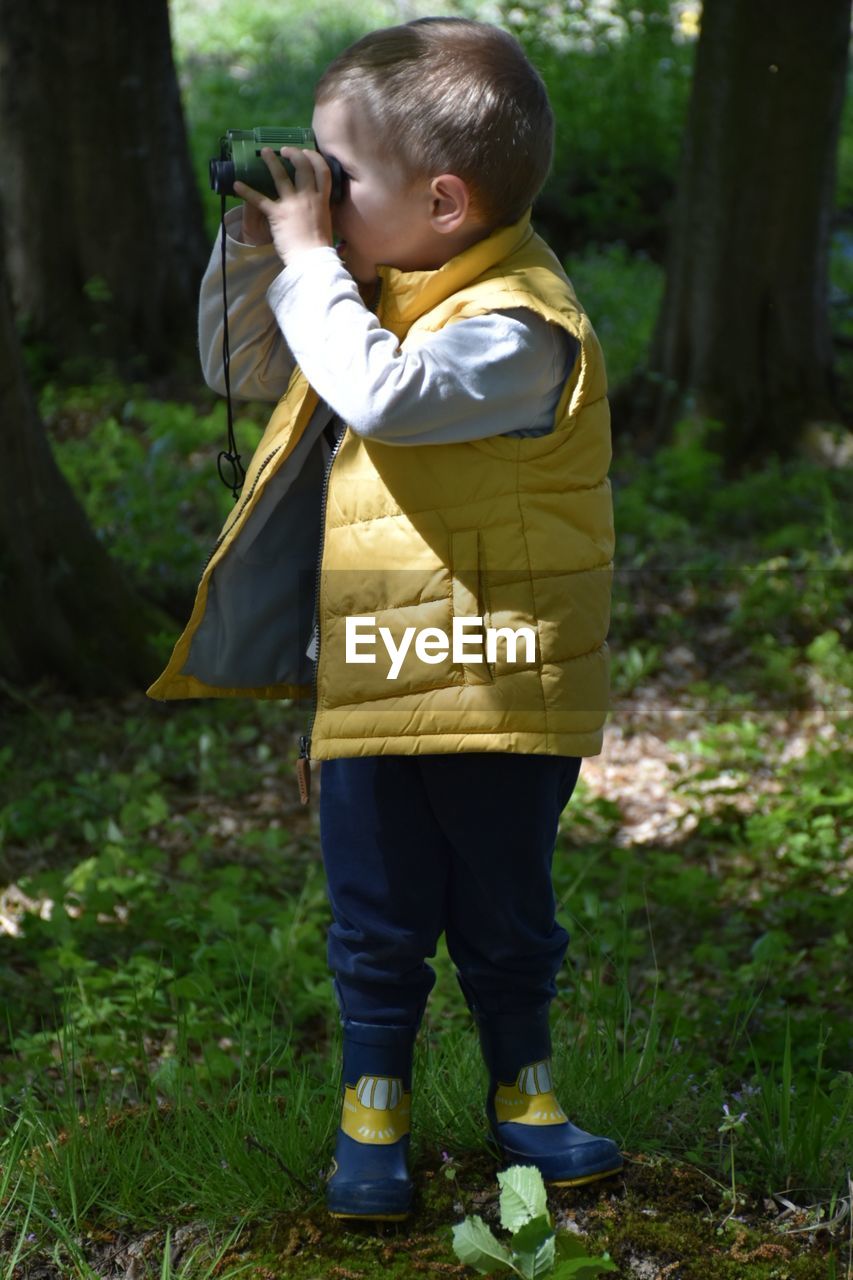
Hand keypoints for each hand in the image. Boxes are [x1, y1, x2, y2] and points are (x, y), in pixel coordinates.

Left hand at [234, 147, 333, 267]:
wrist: (313, 260)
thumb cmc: (319, 245)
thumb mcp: (326, 221)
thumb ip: (321, 208)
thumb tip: (319, 203)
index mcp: (322, 199)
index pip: (322, 170)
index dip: (314, 158)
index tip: (307, 153)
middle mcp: (308, 197)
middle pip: (302, 166)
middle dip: (294, 154)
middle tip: (285, 151)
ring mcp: (293, 204)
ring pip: (281, 176)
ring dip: (271, 162)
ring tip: (264, 153)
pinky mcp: (278, 214)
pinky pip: (259, 199)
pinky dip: (247, 191)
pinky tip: (237, 184)